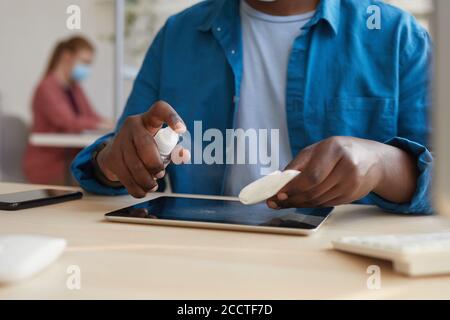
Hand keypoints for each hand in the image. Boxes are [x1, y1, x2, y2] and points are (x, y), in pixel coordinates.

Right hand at [96, 101, 187, 197]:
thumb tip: (184, 155)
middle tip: (161, 174)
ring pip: (134, 165)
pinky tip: (143, 190)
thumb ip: (174, 149)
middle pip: (145, 145)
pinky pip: (126, 177)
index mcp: (149, 119)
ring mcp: (119, 141)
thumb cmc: (146, 147)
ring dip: (147, 181)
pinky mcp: (111, 157)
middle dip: (155, 164)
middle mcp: (132, 126)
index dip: (172, 117)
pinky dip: (137, 189)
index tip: (181, 130)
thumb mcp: (160, 144)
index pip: (160, 110)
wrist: (115, 152)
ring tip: (152, 185)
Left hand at [266, 136, 415, 208]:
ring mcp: (352, 184)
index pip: (311, 176)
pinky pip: (326, 204)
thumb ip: (298, 164)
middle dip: (292, 199)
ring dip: (299, 204)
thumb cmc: (339, 151)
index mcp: (335, 150)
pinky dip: (311, 204)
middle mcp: (347, 167)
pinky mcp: (352, 196)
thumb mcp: (317, 149)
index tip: (278, 194)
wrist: (373, 160)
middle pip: (314, 191)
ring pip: (319, 200)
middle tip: (276, 202)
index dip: (293, 188)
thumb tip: (279, 181)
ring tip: (285, 202)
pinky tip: (302, 201)